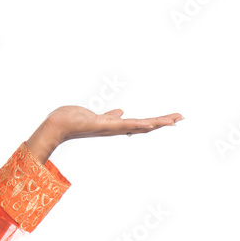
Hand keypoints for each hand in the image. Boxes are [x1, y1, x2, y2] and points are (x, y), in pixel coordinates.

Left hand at [47, 106, 183, 142]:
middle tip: (180, 117)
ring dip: (155, 123)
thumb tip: (121, 111)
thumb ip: (110, 115)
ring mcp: (110, 128)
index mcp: (115, 125)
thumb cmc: (74, 120)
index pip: (140, 124)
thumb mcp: (96, 115)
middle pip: (144, 126)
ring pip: (137, 126)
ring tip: (172, 120)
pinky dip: (136, 125)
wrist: (59, 124)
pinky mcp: (102, 125)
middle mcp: (115, 129)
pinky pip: (123, 125)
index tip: (171, 118)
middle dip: (162, 122)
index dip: (156, 122)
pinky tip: (148, 123)